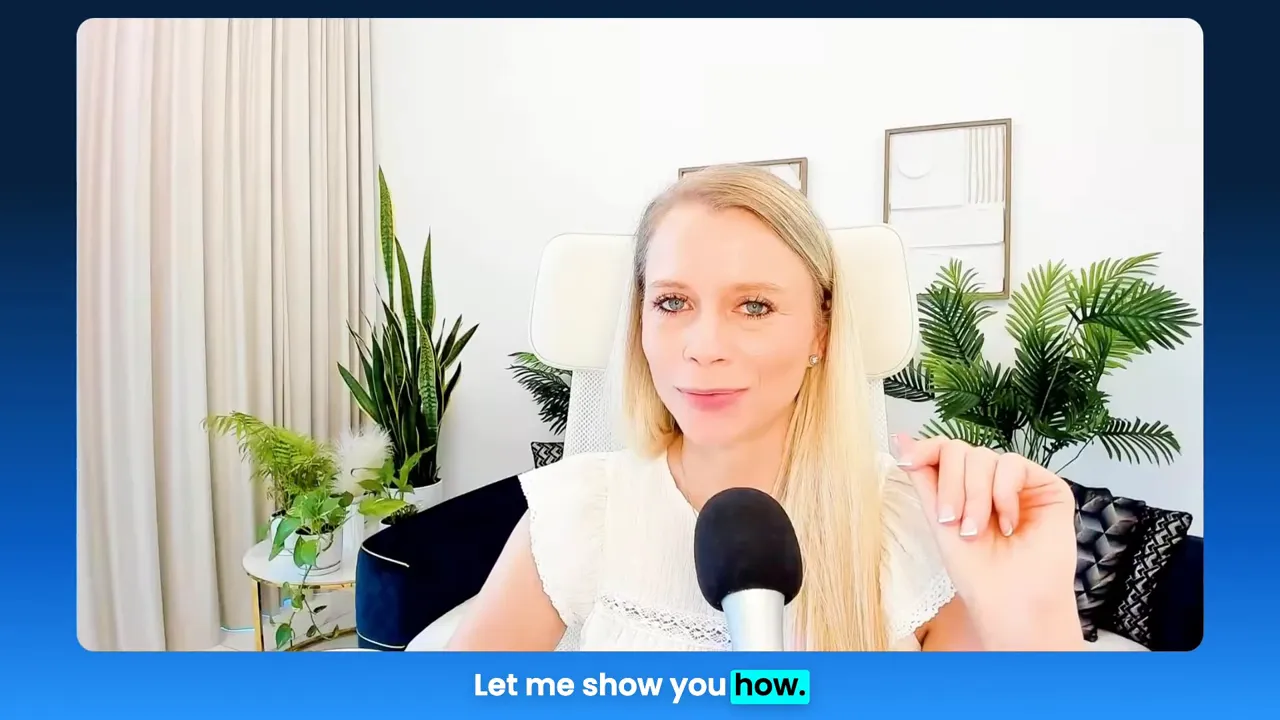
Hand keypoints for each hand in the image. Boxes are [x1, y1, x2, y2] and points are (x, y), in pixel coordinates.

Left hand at [893, 435, 1081, 649]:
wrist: (1010, 600)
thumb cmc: (976, 571)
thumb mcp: (938, 519)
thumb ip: (923, 477)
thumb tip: (899, 437)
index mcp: (964, 487)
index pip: (943, 451)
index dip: (924, 449)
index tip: (906, 461)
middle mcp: (991, 480)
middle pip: (959, 450)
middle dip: (951, 486)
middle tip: (952, 521)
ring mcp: (1019, 482)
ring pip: (983, 456)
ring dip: (975, 496)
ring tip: (977, 531)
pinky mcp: (1047, 485)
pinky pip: (1013, 464)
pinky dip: (1003, 493)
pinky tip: (1009, 524)